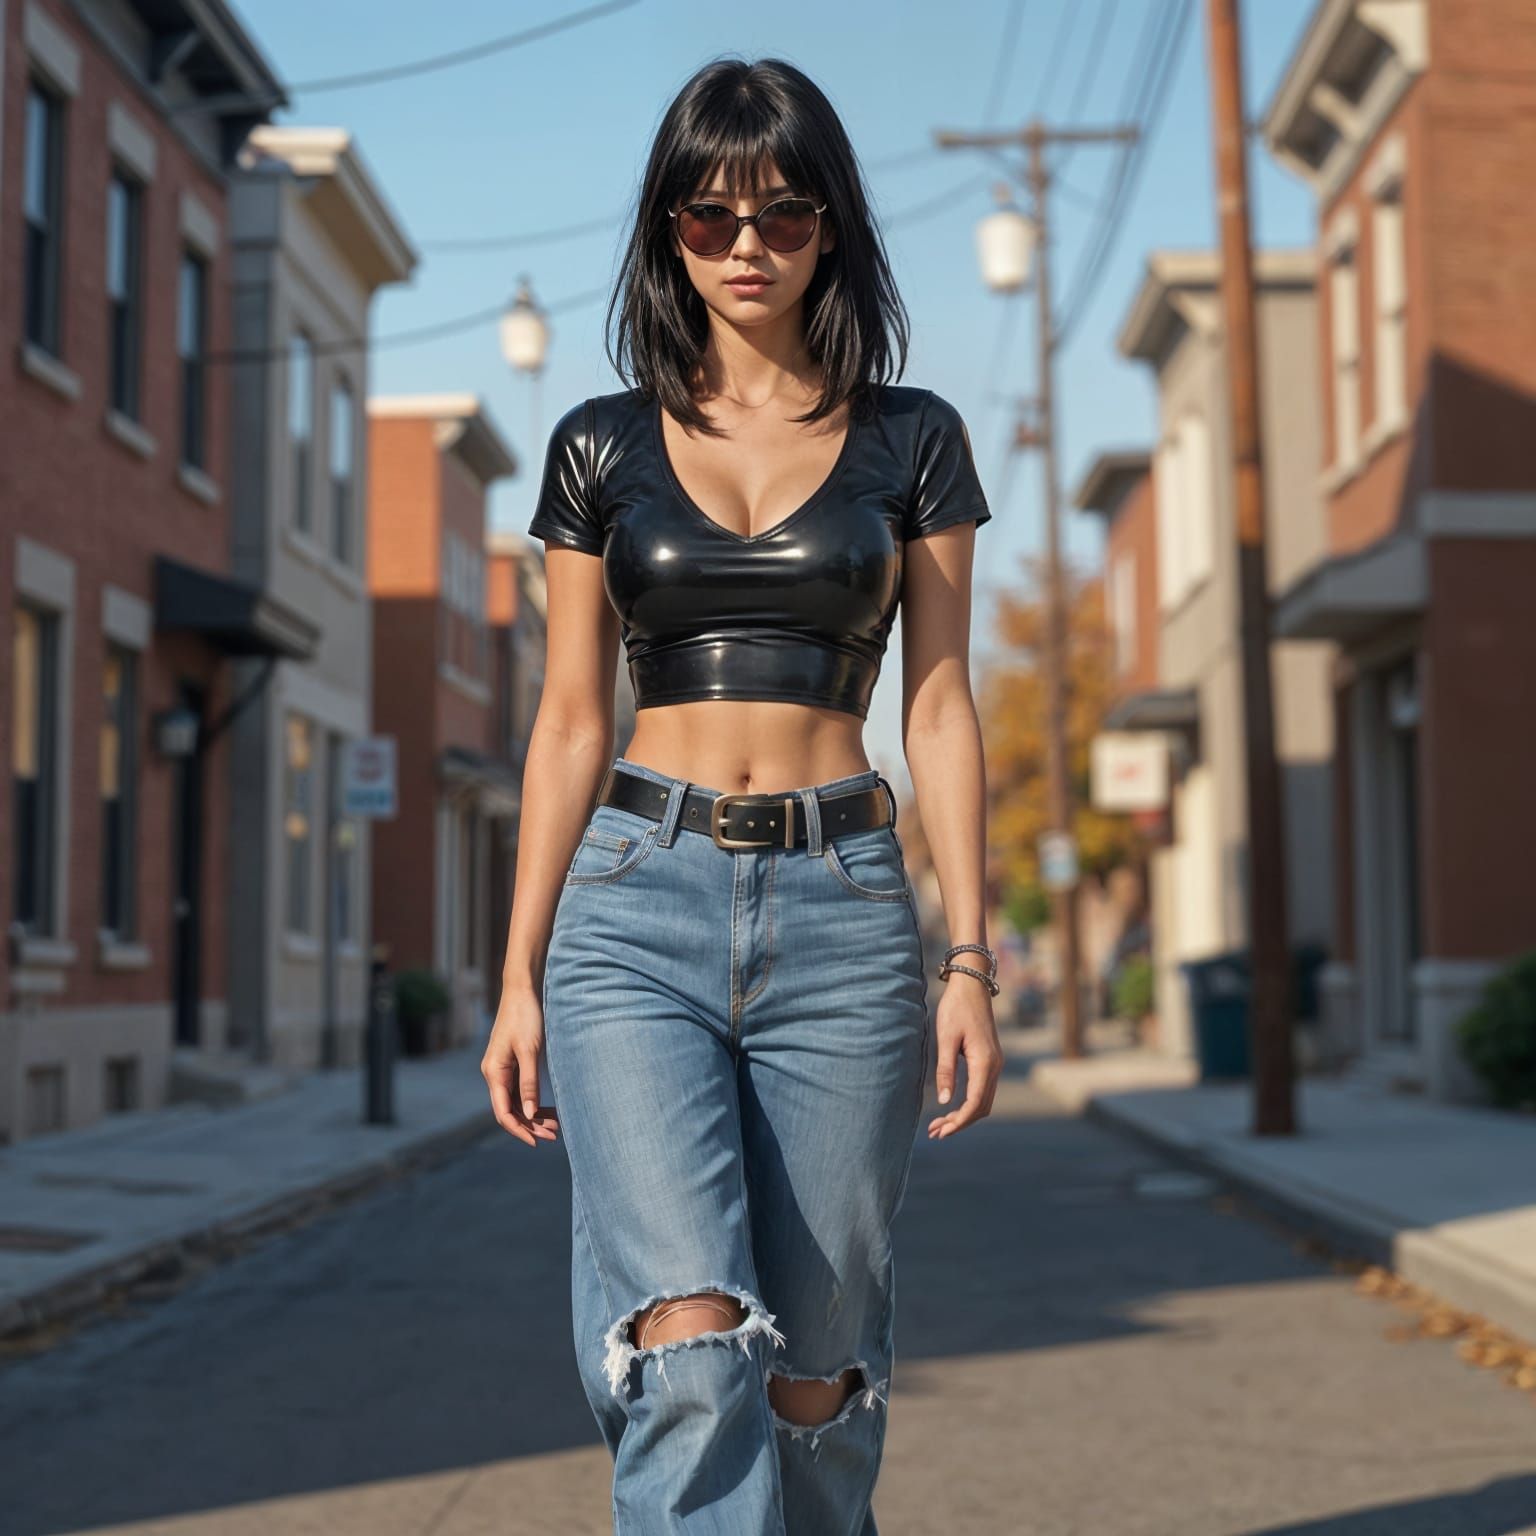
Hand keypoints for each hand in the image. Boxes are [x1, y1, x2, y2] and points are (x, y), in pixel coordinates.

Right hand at [481, 983, 560, 1147]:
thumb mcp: (530, 1051)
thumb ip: (529, 1082)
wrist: (523, 990)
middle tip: (554, 1135)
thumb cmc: (526, 1017)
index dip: (519, 1130)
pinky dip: (533, 1101)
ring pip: (516, 1102)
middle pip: (510, 1110)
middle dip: (530, 1125)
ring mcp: (503, 1069)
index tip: (537, 1142)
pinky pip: (520, 1090)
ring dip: (533, 1115)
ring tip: (555, 1125)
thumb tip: (531, 1113)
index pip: (503, 1112)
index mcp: (494, 1072)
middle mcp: (495, 1073)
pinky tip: (548, 1108)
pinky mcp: (513, 1063)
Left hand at [927, 976, 1002, 1138]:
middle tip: (935, 1132)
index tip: (941, 1131)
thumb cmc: (956, 1009)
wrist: (972, 986)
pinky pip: (983, 1090)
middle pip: (981, 1108)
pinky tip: (952, 1107)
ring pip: (983, 1101)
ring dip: (964, 1115)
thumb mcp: (946, 1038)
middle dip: (960, 1123)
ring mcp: (995, 1064)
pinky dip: (969, 1103)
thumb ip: (946, 1070)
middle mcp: (994, 1067)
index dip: (958, 1122)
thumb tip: (944, 1101)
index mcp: (985, 1063)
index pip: (974, 1104)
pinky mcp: (990, 1060)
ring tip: (940, 1124)